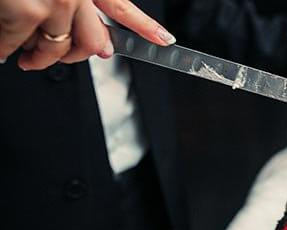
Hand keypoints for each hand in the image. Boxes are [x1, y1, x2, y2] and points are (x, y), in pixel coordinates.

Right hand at [0, 0, 175, 69]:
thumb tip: (98, 42)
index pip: (121, 7)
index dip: (145, 27)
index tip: (163, 40)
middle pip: (90, 43)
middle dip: (72, 55)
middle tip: (54, 58)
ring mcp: (53, 3)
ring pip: (55, 49)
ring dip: (37, 57)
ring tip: (24, 58)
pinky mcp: (25, 13)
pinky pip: (18, 44)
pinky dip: (6, 51)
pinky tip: (4, 54)